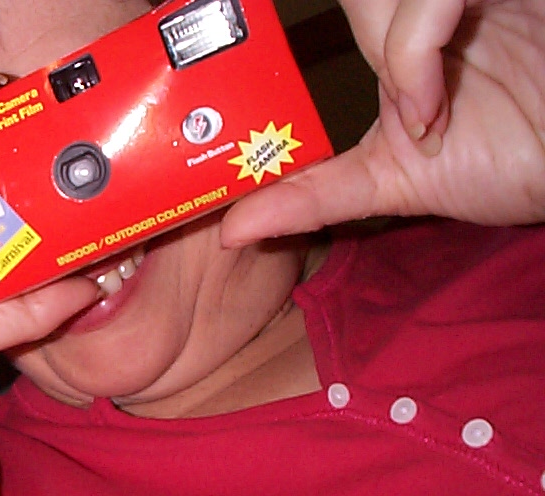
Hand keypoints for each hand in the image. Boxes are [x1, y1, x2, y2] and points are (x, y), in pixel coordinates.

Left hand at [221, 0, 544, 245]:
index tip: (246, 49)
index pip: (342, 3)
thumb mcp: (389, 181)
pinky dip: (414, 53)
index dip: (268, 24)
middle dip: (365, 43)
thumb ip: (311, 197)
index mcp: (400, 32)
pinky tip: (433, 105)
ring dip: (390, 54)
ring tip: (420, 115)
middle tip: (397, 111)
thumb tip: (232, 230)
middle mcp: (428, 3)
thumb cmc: (506, 162)